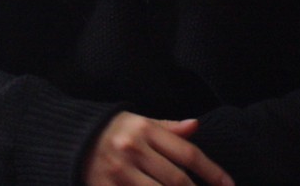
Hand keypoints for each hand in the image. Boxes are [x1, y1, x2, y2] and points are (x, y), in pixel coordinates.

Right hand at [82, 112, 234, 184]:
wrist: (70, 139)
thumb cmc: (113, 130)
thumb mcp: (139, 121)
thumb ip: (168, 128)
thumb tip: (196, 126)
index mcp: (145, 130)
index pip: (187, 153)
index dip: (212, 171)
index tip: (229, 185)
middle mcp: (133, 150)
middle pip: (176, 181)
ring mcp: (119, 173)